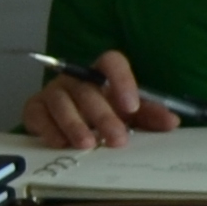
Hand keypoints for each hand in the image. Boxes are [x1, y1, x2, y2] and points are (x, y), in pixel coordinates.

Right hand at [21, 52, 179, 149]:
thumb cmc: (106, 114)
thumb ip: (151, 115)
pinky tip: (60, 143)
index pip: (111, 62)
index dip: (122, 80)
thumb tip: (172, 121)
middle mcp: (76, 78)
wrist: (69, 124)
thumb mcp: (131, 114)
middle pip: (88, 90)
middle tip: (117, 139)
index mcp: (102, 73)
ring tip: (87, 144)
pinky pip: (38, 115)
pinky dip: (49, 129)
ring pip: (62, 103)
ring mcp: (53, 91)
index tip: (132, 106)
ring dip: (75, 124)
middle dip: (103, 116)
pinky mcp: (35, 107)